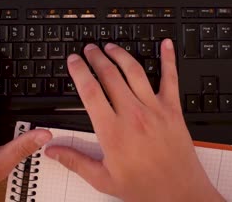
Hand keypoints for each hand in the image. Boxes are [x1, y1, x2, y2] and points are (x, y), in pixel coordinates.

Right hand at [45, 41, 223, 201]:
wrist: (179, 193)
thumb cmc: (144, 187)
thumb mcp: (103, 179)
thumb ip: (75, 161)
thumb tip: (52, 150)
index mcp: (113, 131)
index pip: (90, 91)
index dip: (79, 71)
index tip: (73, 61)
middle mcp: (133, 115)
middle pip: (110, 75)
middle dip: (96, 58)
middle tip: (88, 48)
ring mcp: (154, 109)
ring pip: (134, 72)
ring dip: (120, 55)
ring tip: (110, 46)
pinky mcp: (172, 110)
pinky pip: (170, 78)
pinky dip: (168, 59)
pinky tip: (165, 45)